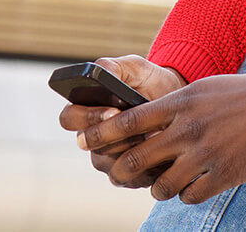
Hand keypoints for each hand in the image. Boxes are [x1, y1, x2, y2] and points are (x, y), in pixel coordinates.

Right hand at [58, 55, 186, 179]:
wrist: (176, 102)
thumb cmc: (149, 82)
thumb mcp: (134, 67)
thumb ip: (112, 66)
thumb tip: (97, 73)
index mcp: (84, 109)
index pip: (69, 118)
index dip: (88, 117)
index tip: (114, 111)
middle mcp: (90, 136)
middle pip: (89, 146)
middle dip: (115, 137)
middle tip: (140, 129)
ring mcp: (105, 157)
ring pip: (107, 164)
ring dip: (132, 153)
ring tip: (155, 141)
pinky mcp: (124, 174)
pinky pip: (126, 179)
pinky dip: (144, 169)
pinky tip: (161, 156)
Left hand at [76, 44, 245, 203]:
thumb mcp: (207, 88)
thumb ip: (177, 105)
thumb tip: (147, 121)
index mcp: (181, 101)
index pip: (127, 121)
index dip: (101, 135)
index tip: (86, 142)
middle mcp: (187, 128)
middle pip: (134, 160)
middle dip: (120, 171)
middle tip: (119, 174)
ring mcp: (206, 153)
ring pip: (160, 186)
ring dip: (158, 187)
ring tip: (165, 182)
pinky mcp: (225, 174)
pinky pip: (190, 196)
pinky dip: (187, 194)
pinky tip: (196, 185)